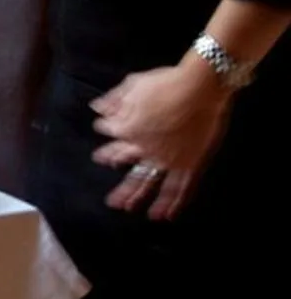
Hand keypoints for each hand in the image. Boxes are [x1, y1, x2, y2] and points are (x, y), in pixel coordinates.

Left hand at [91, 62, 231, 218]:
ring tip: (130, 210)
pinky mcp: (189, 164)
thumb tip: (97, 108)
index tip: (102, 147)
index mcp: (127, 129)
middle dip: (119, 185)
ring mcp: (166, 159)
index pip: (110, 134)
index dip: (106, 136)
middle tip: (111, 201)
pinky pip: (179, 188)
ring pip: (148, 183)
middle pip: (126, 168)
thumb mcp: (135, 84)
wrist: (201, 88)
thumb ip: (114, 99)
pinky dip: (171, 203)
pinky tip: (164, 215)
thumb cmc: (167, 82)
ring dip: (137, 198)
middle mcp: (143, 149)